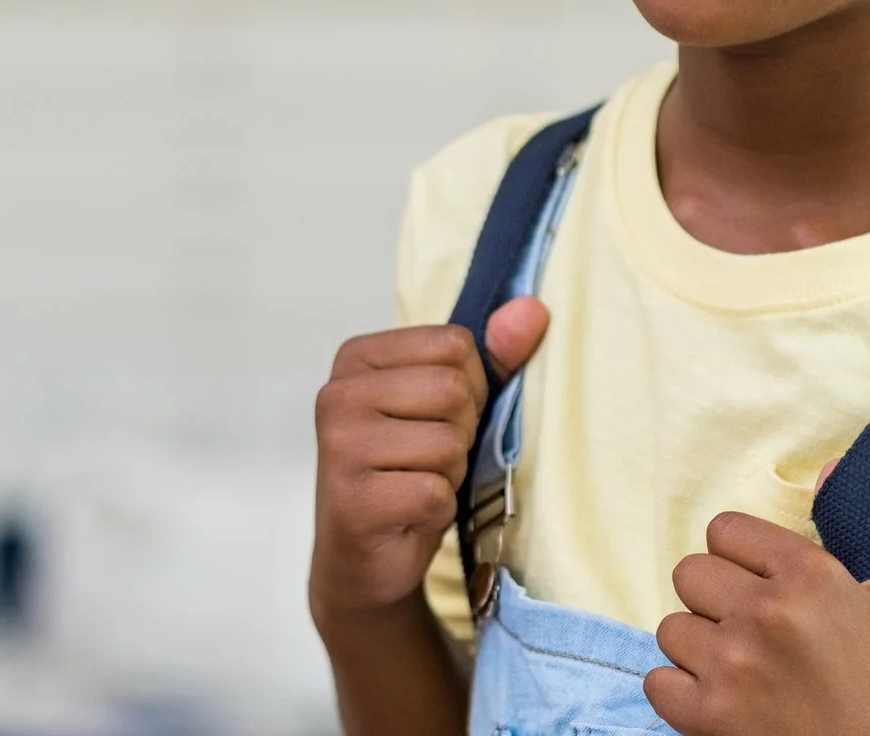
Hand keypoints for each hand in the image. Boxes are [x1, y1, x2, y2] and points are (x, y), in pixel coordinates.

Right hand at [309, 299, 548, 627]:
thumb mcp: (450, 408)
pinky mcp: (354, 499)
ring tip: (417, 486)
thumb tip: (532, 309)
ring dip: (450, 473)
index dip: (470, 388)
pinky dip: (438, 509)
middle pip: (452, 389)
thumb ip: (492, 356)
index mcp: (357, 357)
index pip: (454, 344)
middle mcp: (338, 395)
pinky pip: (435, 490)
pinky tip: (409, 515)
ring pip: (448, 442)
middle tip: (428, 460)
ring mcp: (340, 447)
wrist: (363, 561)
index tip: (437, 420)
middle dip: (461, 433)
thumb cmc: (407, 473)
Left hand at [646, 508, 869, 735]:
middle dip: (713, 600)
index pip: (724, 530)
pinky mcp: (708, 714)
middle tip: (742, 626)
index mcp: (805, 574)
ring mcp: (731, 664)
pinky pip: (657, 680)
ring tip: (734, 666)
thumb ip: (857, 532)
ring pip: (671, 628)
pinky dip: (679, 690)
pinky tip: (713, 695)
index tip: (752, 582)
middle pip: (689, 574)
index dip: (736, 557)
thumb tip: (829, 466)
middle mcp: (763, 612)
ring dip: (697, 648)